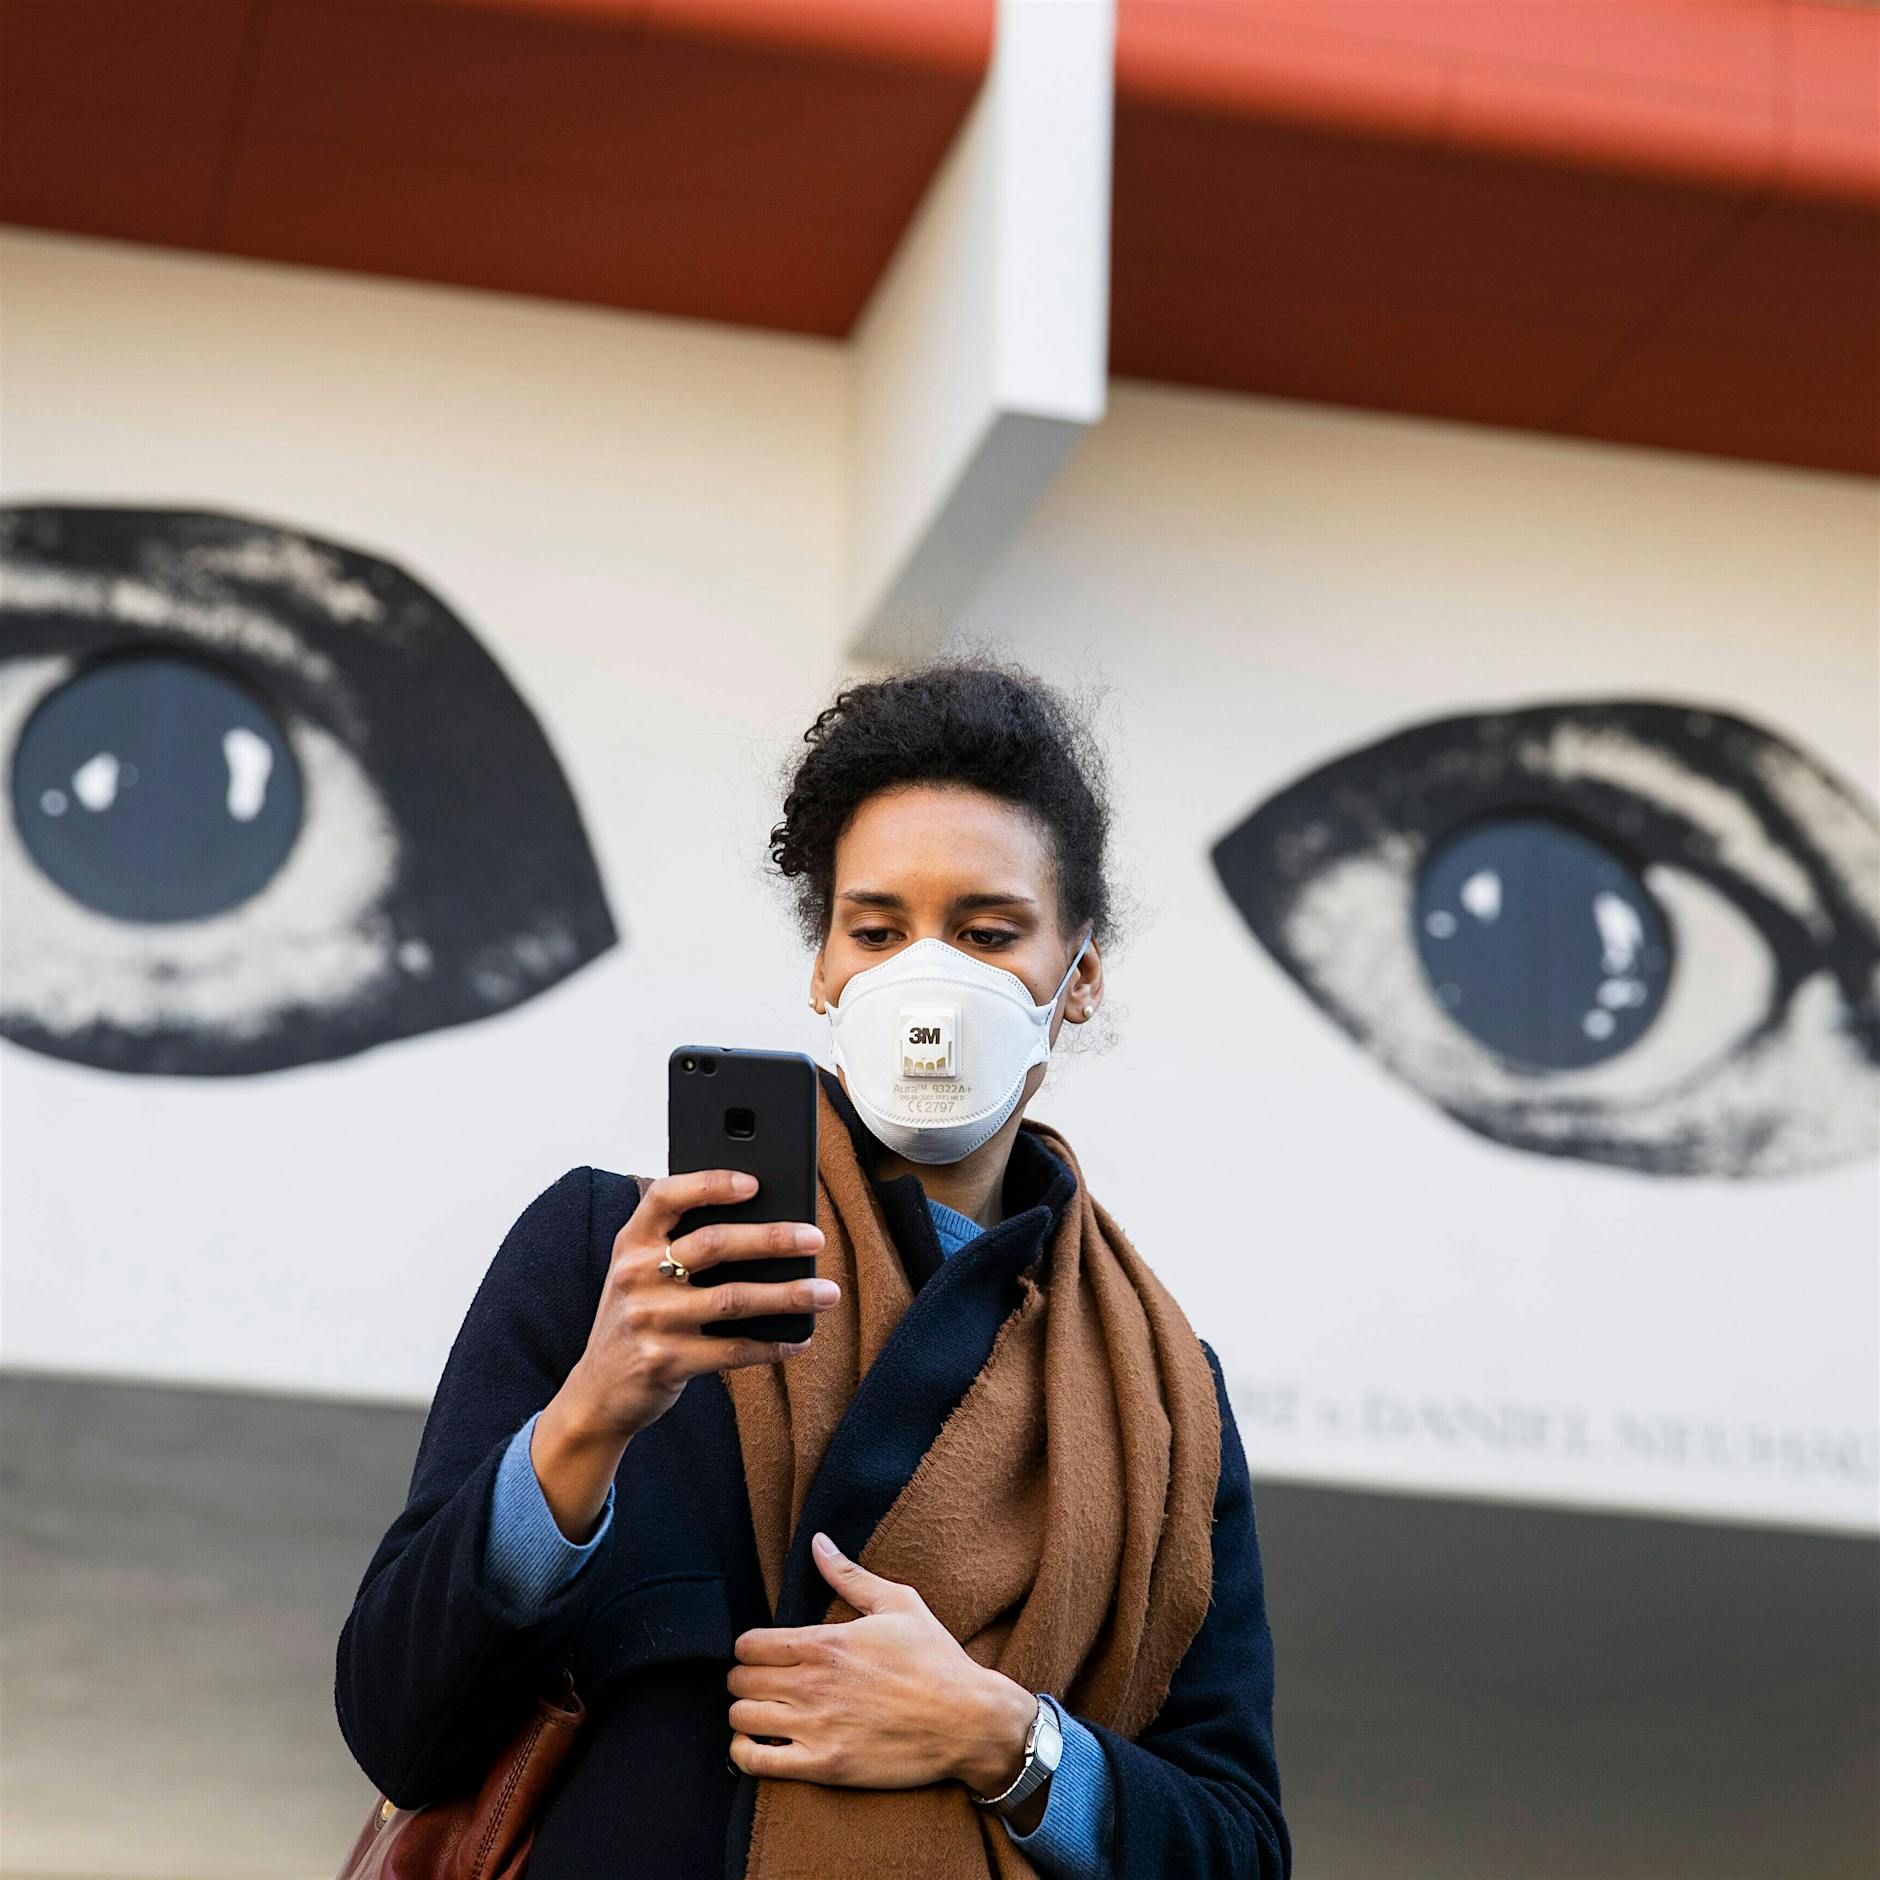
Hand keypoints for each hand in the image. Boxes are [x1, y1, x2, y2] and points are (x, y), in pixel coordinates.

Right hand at [565, 1170, 837, 1441]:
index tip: (755, 1183)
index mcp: (631, 1243)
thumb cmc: (637, 1317)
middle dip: (772, 1239)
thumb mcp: (640, 1272)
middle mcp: (636, 1276)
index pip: (666, 1196)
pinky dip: (772, 1345)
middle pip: (714, 1244)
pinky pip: (731, 1351)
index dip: (710, 1184)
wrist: (598, 1391)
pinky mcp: (666, 1362)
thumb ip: (679, 1243)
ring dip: (788, 1295)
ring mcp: (650, 1321)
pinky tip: (799, 1339)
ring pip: (733, 1299)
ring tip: (827, 1292)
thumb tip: (763, 1219)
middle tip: (814, 1237)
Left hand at [727, 1532, 1035, 1795]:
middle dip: (744, 1678)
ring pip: (742, 1717)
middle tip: (761, 1682)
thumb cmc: (935, 1659)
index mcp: (826, 1643)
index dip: (748, 1647)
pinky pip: (757, 1762)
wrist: (968, 1720)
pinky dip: (745, 1753)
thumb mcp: (898, 1604)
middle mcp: (813, 1684)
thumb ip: (849, 1575)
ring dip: (744, 1713)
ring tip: (761, 1711)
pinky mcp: (824, 1766)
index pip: (749, 1644)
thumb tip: (817, 1542)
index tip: (761, 1653)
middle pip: (740, 1680)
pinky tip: (756, 1744)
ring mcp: (816, 1727)